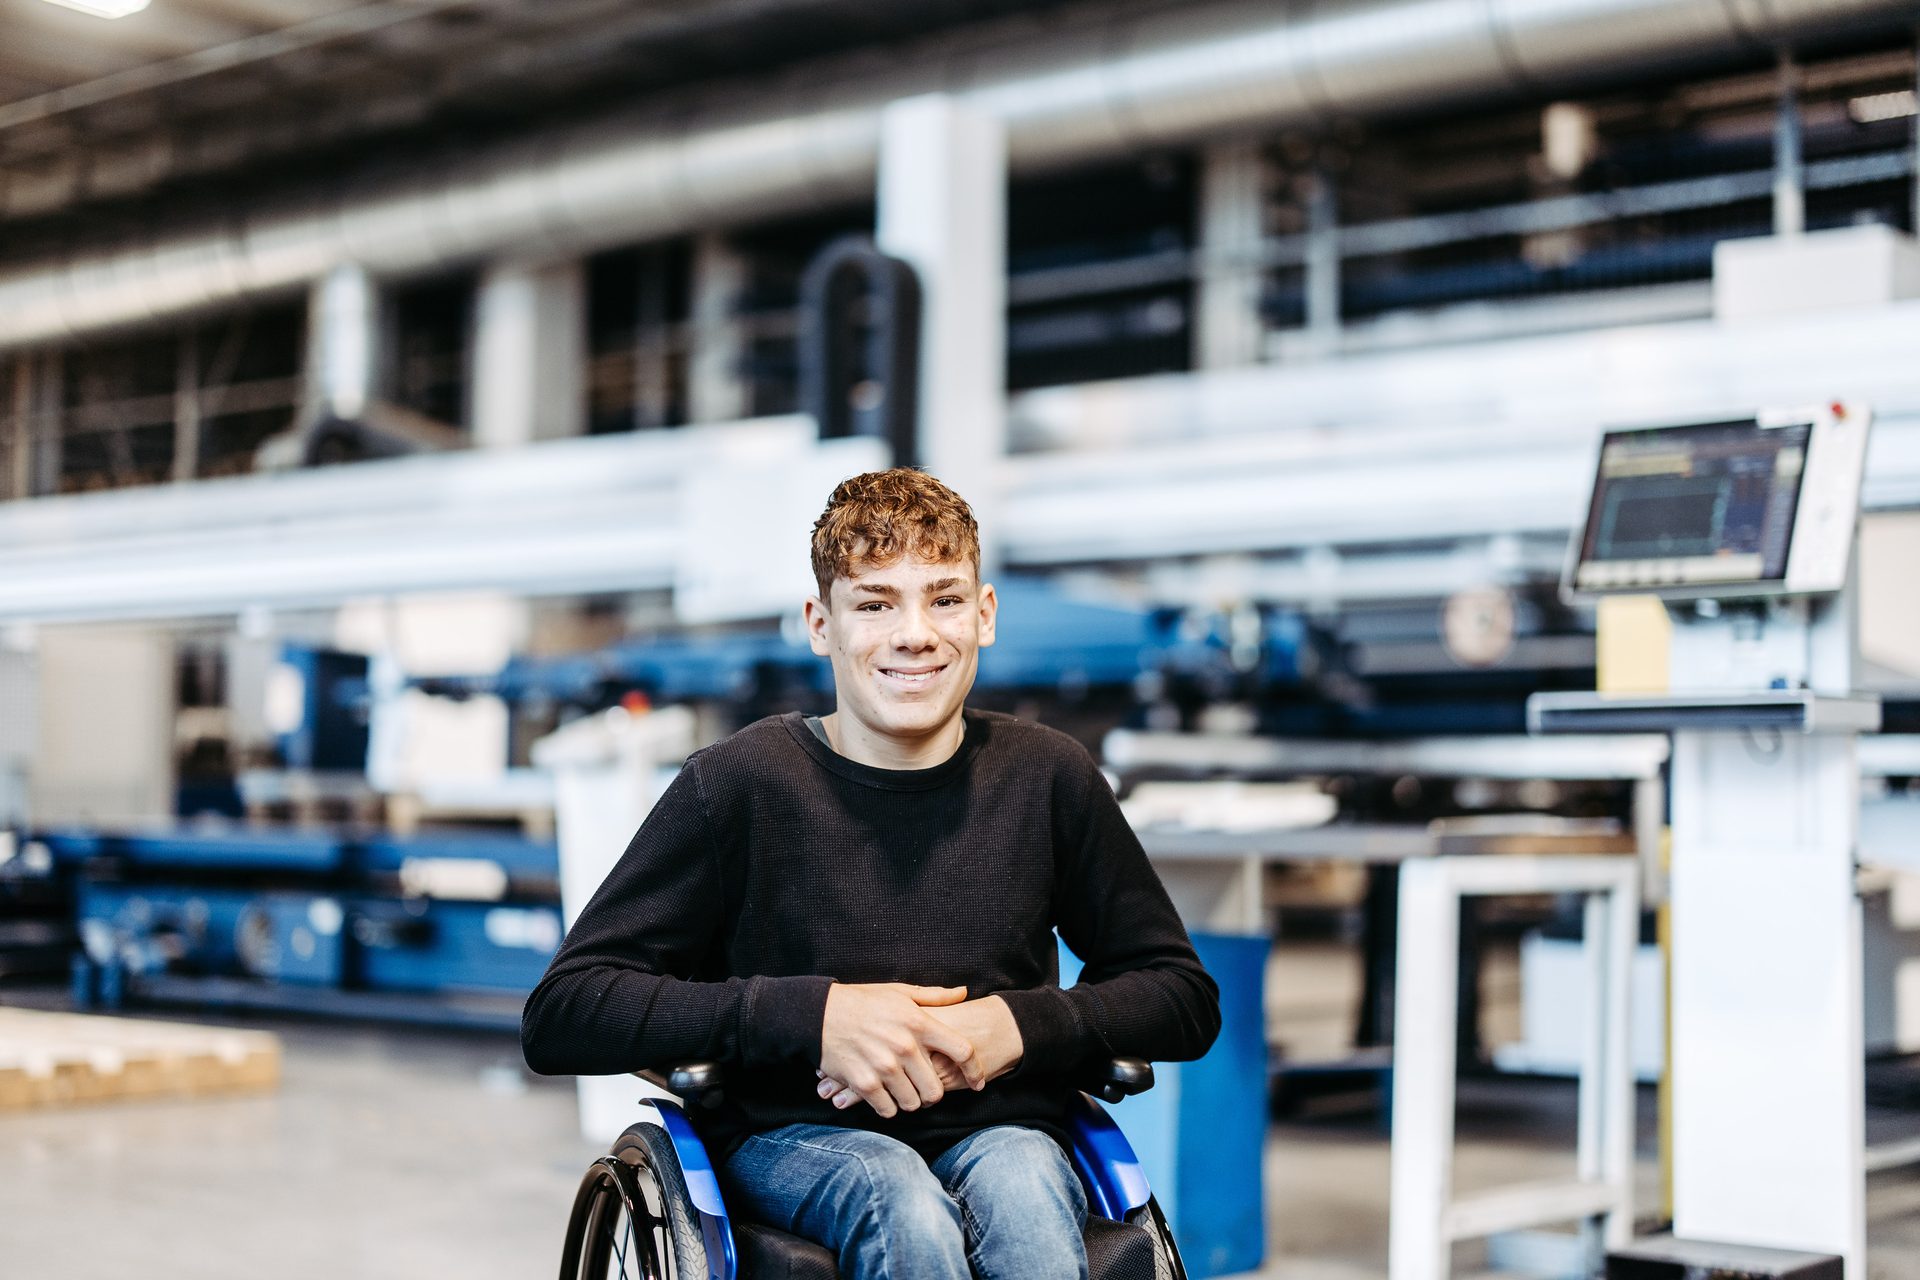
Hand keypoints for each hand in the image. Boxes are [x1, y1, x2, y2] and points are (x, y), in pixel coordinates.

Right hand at [817, 983, 985, 1117]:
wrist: (817, 1015)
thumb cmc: (862, 1002)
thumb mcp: (899, 992)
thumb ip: (934, 996)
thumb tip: (964, 993)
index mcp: (919, 1022)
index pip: (962, 1051)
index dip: (976, 1070)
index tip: (978, 1081)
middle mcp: (905, 1047)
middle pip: (937, 1089)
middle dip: (933, 1092)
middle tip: (925, 1088)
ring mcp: (884, 1068)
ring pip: (914, 1104)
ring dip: (910, 1101)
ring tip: (902, 1090)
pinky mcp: (865, 1084)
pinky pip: (889, 1110)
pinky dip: (888, 1106)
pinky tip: (883, 1095)